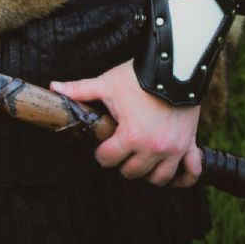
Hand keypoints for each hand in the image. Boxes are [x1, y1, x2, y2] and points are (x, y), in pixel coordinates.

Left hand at [50, 59, 201, 187]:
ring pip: (159, 178)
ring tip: (140, 161)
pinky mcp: (189, 144)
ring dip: (148, 173)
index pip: (108, 159)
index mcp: (131, 137)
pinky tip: (174, 176)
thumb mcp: (107, 83)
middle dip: (122, 162)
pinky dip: (184, 178)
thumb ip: (80, 89)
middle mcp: (153, 149)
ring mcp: (173, 149)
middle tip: (119, 150)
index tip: (101, 146)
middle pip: (132, 172)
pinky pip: (191, 172)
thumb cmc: (138, 76)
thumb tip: (53, 87)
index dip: (101, 153)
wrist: (173, 65)